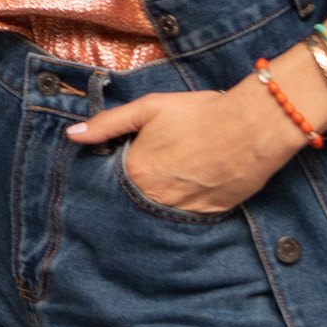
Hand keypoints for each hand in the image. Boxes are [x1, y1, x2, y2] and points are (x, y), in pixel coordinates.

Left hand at [67, 82, 306, 214]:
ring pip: (157, 213)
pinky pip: (185, 219)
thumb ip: (108, 123)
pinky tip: (187, 192)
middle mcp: (155, 198)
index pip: (110, 182)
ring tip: (168, 182)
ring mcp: (183, 210)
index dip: (113, 174)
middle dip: (132, 193)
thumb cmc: (200, 113)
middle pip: (132, 201)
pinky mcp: (209, 216)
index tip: (118, 169)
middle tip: (149, 175)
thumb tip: (72, 135)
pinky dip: (181, 209)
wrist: (254, 126)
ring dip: (156, 202)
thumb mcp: (149, 108)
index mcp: (136, 172)